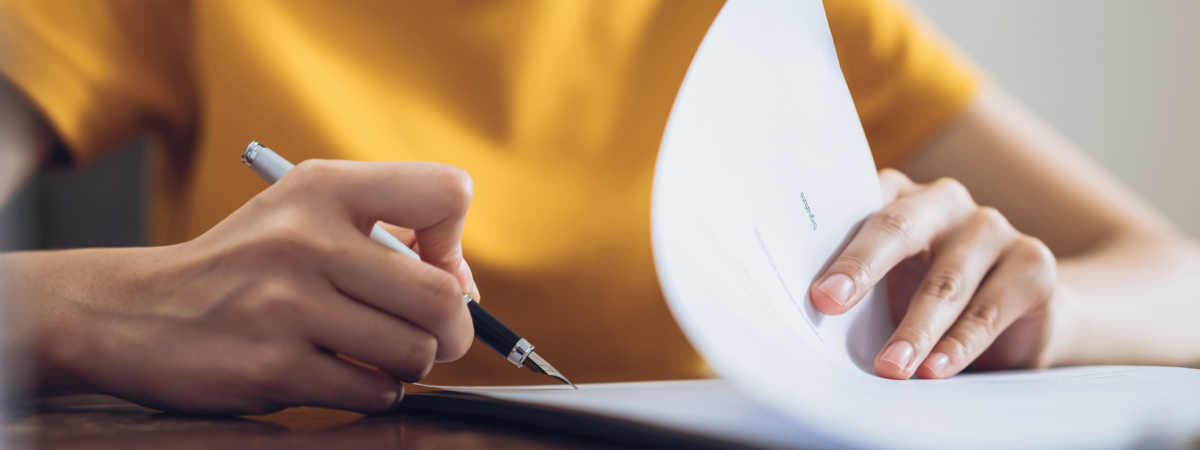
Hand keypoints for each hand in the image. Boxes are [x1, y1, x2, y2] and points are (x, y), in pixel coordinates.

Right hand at [5, 160, 477, 413]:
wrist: (135, 312)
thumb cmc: (246, 265)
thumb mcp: (306, 213)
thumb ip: (390, 233)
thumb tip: (466, 290)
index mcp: (324, 188)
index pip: (446, 194)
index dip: (455, 243)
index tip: (429, 267)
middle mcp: (306, 239)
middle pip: (443, 296)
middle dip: (453, 328)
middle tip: (432, 336)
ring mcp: (287, 306)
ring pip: (414, 352)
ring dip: (408, 363)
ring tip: (372, 352)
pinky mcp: (273, 367)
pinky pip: (373, 392)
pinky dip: (372, 392)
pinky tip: (338, 374)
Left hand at [809, 169, 1056, 379]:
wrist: (1018, 319)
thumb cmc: (926, 298)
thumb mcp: (888, 289)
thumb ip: (856, 290)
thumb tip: (811, 320)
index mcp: (897, 196)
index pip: (857, 209)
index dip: (833, 246)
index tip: (813, 290)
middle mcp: (944, 201)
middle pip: (898, 228)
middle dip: (862, 268)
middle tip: (829, 305)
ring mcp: (991, 227)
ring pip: (945, 280)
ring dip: (915, 328)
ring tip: (890, 367)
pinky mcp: (1032, 262)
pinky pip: (989, 308)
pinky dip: (959, 344)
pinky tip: (936, 369)